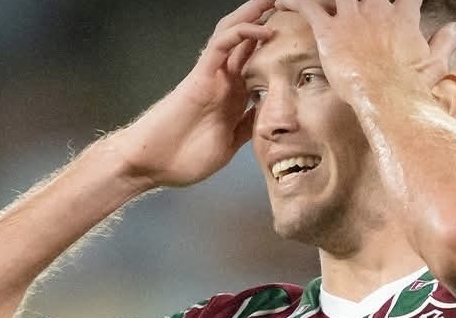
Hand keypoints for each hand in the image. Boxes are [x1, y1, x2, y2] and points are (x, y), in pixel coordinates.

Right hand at [110, 0, 274, 188]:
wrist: (154, 162)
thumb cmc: (184, 156)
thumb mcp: (229, 144)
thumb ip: (246, 127)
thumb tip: (266, 118)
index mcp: (233, 96)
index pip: (257, 62)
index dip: (276, 48)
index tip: (300, 39)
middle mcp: (224, 80)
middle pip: (247, 40)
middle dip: (267, 20)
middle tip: (292, 5)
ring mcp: (212, 76)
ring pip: (234, 33)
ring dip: (255, 14)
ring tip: (275, 0)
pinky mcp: (200, 76)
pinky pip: (221, 45)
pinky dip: (241, 33)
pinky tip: (262, 29)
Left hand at [272, 0, 455, 104]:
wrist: (389, 101)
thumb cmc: (410, 90)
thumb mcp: (433, 64)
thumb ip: (444, 43)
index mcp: (400, 18)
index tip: (399, 2)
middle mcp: (376, 10)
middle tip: (352, 2)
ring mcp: (352, 18)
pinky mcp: (330, 31)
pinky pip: (307, 6)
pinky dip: (292, 1)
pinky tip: (281, 1)